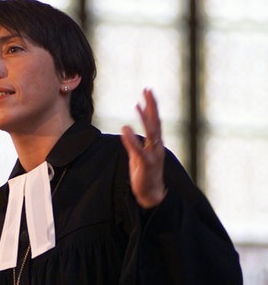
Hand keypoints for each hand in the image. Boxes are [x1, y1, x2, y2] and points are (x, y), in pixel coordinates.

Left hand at [120, 88, 165, 208]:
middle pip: (156, 122)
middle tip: (148, 90)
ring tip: (138, 105)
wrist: (151, 194)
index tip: (147, 91)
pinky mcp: (147, 164)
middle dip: (152, 105)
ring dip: (145, 118)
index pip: (154, 120)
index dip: (151, 106)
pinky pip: (139, 150)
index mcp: (156, 143)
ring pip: (152, 133)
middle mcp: (157, 146)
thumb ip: (133, 141)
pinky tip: (125, 129)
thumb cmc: (144, 173)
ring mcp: (154, 155)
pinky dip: (132, 140)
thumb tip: (127, 127)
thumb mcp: (137, 154)